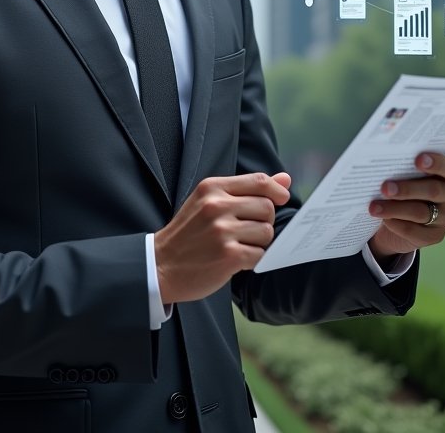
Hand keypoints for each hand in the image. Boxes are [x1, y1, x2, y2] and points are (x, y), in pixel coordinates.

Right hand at [155, 172, 291, 303]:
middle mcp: (217, 206)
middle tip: (248, 230)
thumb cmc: (188, 233)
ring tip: (240, 245)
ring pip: (266, 232)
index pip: (259, 181)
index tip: (281, 198)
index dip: (276, 190)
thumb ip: (247, 189)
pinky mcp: (227, 255)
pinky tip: (237, 260)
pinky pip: (259, 254)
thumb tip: (285, 179)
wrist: (160, 265)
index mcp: (212, 188)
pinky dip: (253, 259)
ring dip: (259, 242)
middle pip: (267, 207)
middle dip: (264, 221)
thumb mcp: (209, 202)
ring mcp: (222, 231)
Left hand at [367, 121, 444, 262]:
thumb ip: (414, 146)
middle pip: (435, 189)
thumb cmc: (409, 177)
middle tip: (385, 186)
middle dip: (408, 187)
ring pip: (421, 212)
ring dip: (395, 208)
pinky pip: (417, 233)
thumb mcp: (413, 161)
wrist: (400, 214)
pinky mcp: (436, 235)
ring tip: (374, 205)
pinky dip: (398, 225)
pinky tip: (384, 219)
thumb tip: (398, 131)